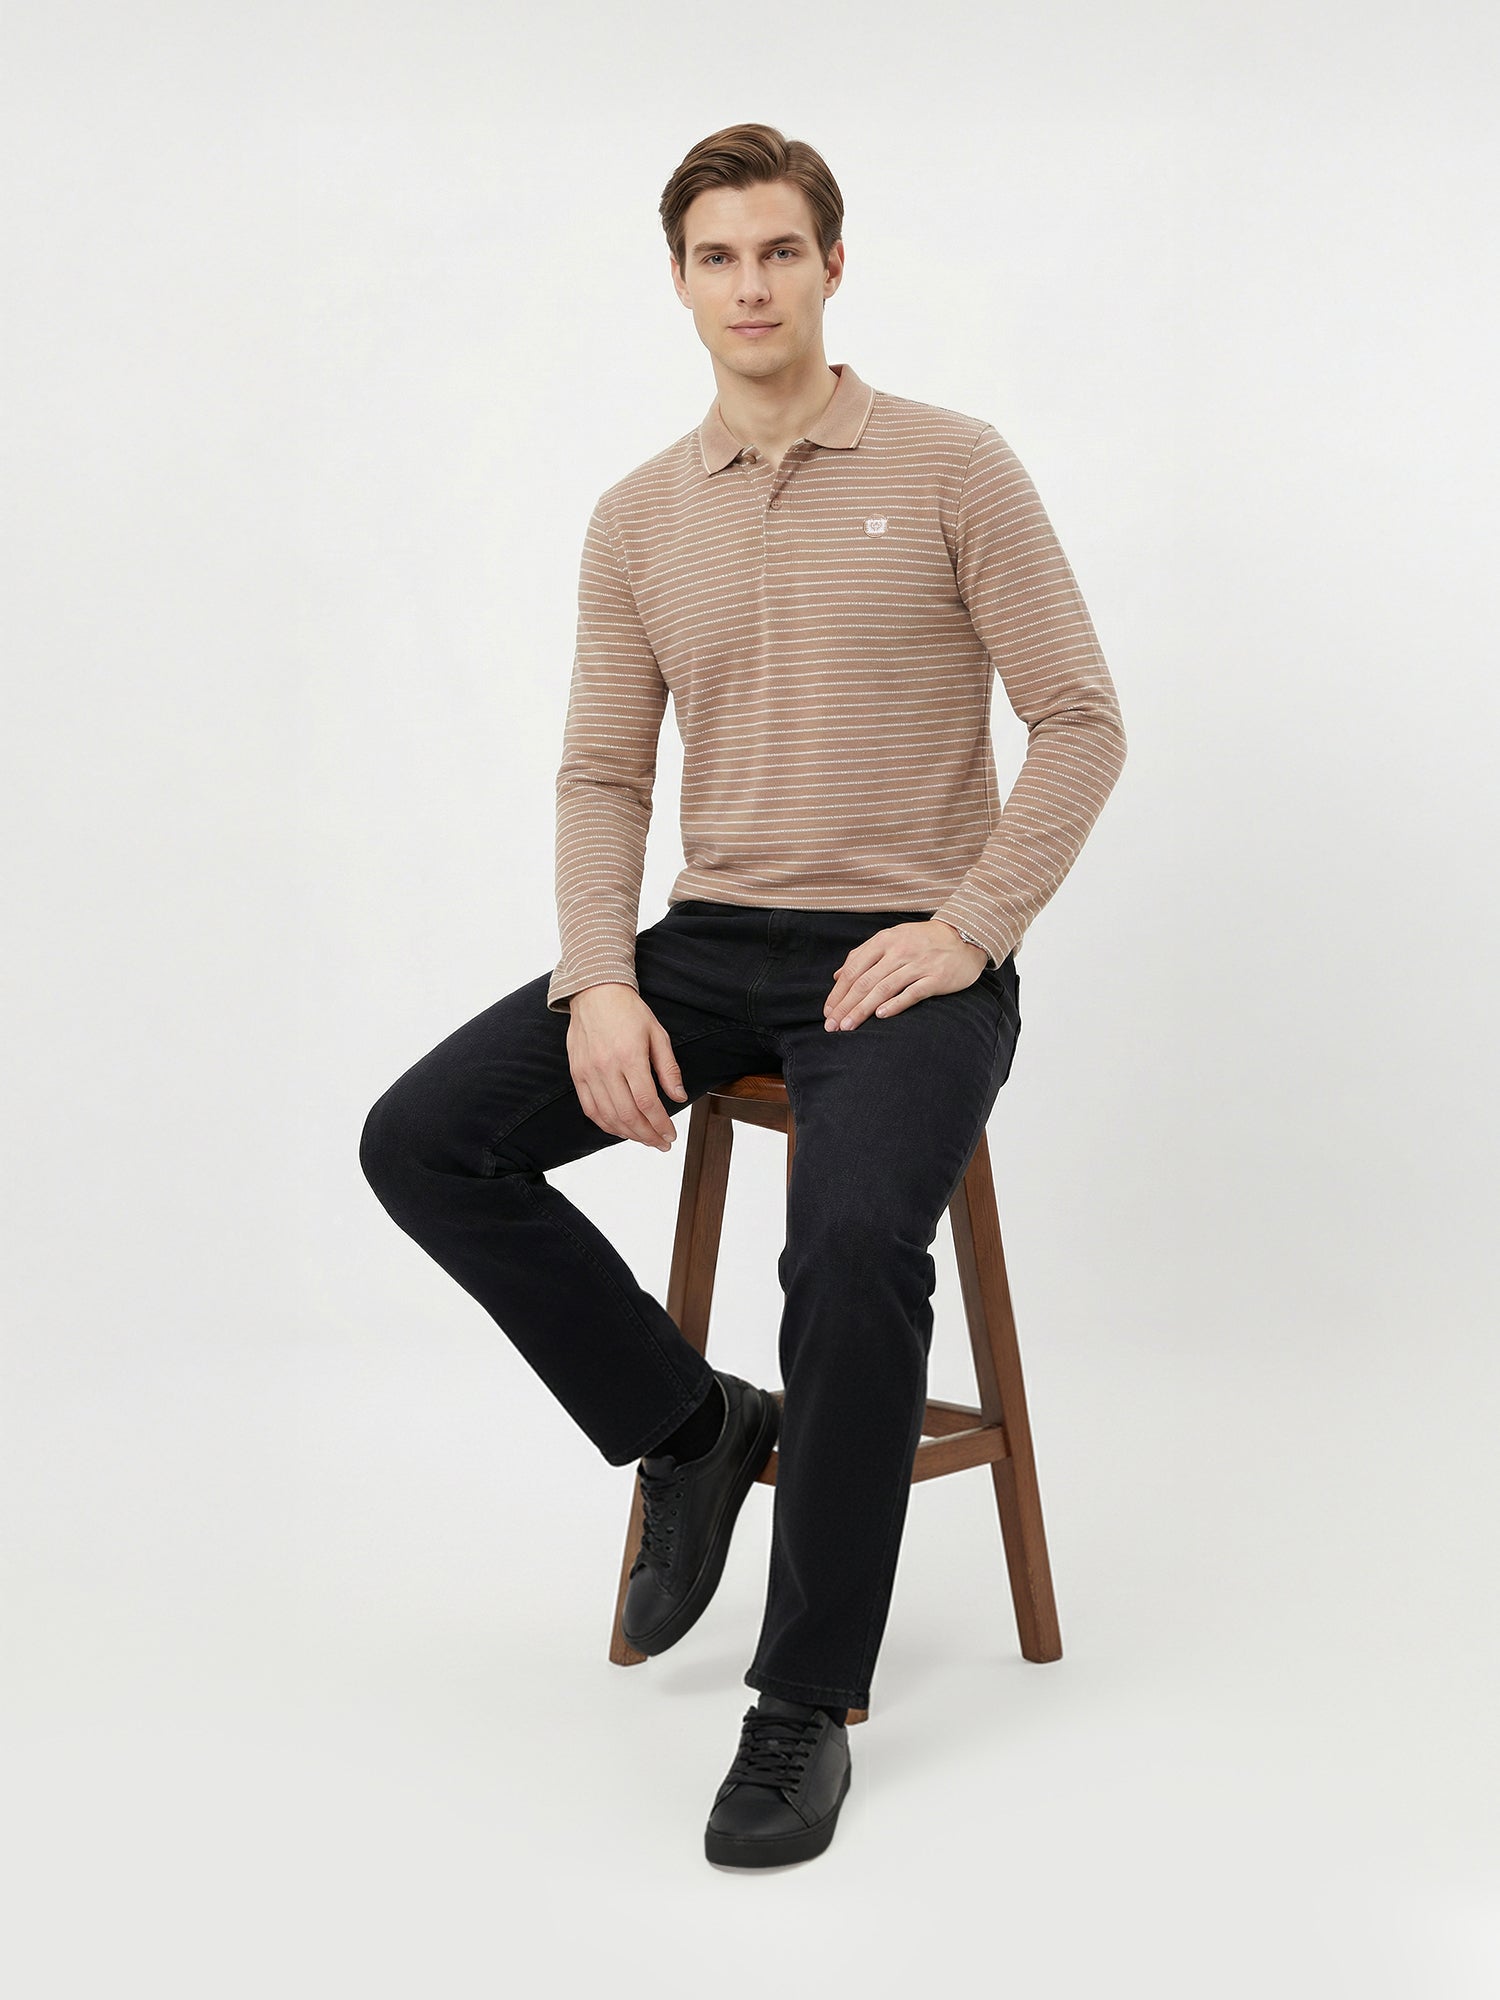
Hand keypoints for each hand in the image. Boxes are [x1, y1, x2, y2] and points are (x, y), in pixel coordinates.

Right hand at [566, 984, 687, 1150]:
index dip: (661, 1124)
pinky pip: (590, 1109)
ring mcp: (589, 1073)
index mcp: (630, 1057)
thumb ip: (668, 1069)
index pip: (647, 1102)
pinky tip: (621, 1129)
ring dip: (629, 1134)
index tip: (671, 1135)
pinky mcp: (577, 1074)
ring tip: (645, 1139)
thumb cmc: (629, 1011)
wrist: (595, 993)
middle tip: (662, 1143)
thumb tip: (678, 1097)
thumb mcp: (658, 1034)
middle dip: (648, 1135)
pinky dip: (606, 1125)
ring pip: (608, 1117)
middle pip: (628, 1115)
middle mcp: (606, 1068)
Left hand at [823, 920, 986, 1031]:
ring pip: (884, 989)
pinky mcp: (936, 978)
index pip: (854, 969)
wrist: (964, 936)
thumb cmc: (923, 940)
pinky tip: (880, 1016)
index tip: (827, 1012)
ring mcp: (918, 964)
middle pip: (865, 982)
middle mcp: (899, 951)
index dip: (838, 992)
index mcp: (884, 941)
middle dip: (845, 1006)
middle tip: (832, 1026)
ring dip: (862, 1009)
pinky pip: (912, 993)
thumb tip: (837, 975)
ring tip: (848, 1026)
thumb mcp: (891, 938)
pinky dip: (895, 1004)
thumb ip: (863, 955)